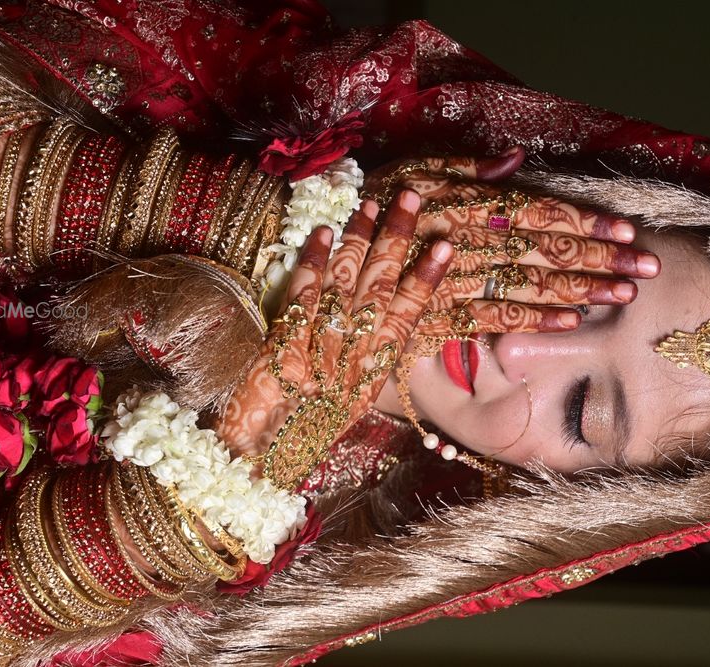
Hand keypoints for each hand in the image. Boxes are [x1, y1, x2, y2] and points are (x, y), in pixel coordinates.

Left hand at [218, 190, 452, 469]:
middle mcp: (353, 356)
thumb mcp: (351, 398)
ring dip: (358, 240)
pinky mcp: (282, 346)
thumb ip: (370, 357)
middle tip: (411, 198)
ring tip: (372, 204)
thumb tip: (387, 314)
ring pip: (344, 284)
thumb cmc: (309, 430)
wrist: (263, 460)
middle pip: (380, 288)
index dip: (427, 279)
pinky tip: (322, 233)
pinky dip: (312, 263)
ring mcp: (319, 349)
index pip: (409, 316)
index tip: (446, 244)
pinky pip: (301, 297)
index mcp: (375, 371)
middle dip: (397, 240)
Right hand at [369, 163, 658, 336]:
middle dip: (600, 261)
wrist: (324, 251)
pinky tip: (570, 323)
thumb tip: (515, 161)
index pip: (538, 212)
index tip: (628, 233)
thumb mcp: (416, 171)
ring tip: (622, 297)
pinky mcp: (439, 310)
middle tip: (647, 271)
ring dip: (579, 291)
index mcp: (468, 202)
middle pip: (545, 251)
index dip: (585, 224)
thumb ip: (467, 170)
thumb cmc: (376, 202)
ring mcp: (455, 277)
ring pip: (528, 285)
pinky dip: (532, 321)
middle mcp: (468, 238)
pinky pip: (492, 318)